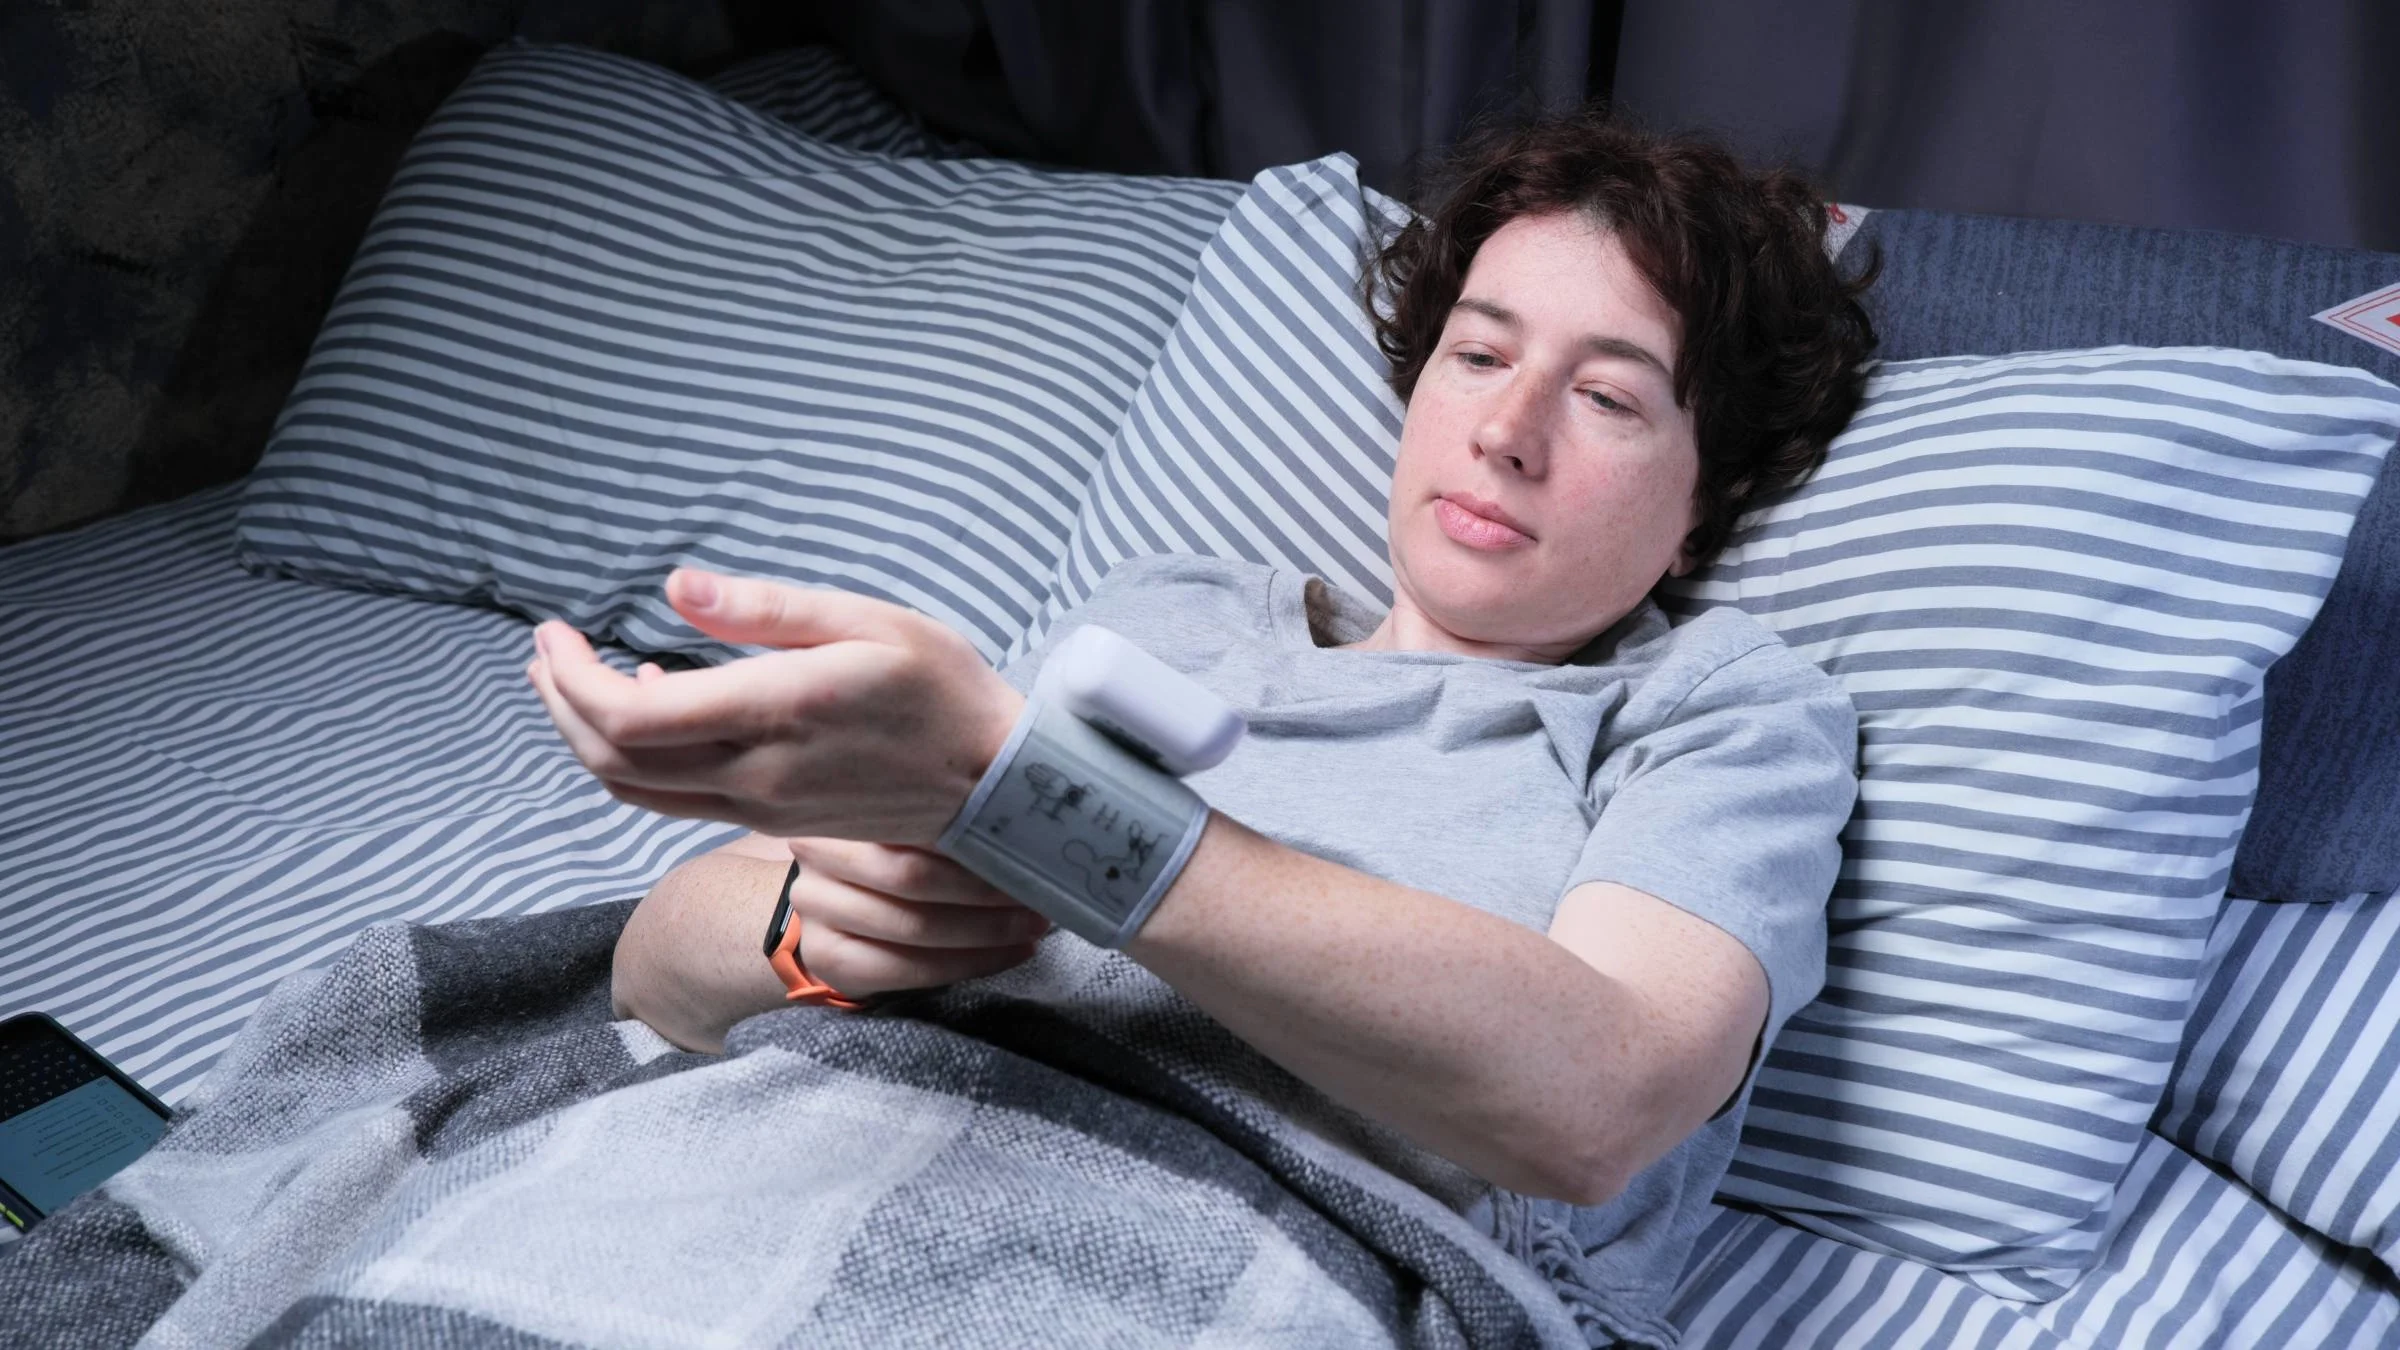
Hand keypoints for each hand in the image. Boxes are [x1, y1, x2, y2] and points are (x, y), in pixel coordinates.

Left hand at [525, 569, 1025, 843]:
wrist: (994, 783)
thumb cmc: (941, 687)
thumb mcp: (867, 620)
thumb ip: (764, 610)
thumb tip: (673, 588)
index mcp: (773, 711)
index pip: (628, 718)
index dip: (569, 678)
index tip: (555, 631)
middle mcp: (754, 772)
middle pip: (612, 760)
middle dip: (560, 705)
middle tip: (546, 650)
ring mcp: (757, 803)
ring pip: (634, 789)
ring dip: (585, 737)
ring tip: (569, 681)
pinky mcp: (768, 816)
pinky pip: (673, 797)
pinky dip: (634, 759)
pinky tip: (648, 707)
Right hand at [779, 837, 1051, 997]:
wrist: (829, 906)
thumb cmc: (883, 857)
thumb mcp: (901, 824)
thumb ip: (943, 819)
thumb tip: (1025, 819)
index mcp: (841, 807)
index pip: (914, 819)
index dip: (975, 833)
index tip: (1028, 842)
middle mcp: (819, 858)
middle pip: (913, 877)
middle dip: (985, 889)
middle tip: (1039, 893)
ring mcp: (815, 911)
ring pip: (915, 926)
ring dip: (986, 930)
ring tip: (1033, 926)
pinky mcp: (829, 958)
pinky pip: (908, 969)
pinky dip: (969, 964)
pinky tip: (1008, 954)